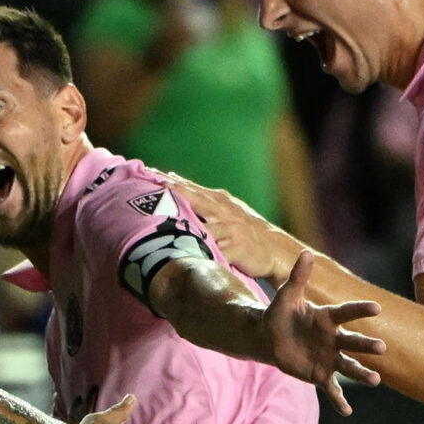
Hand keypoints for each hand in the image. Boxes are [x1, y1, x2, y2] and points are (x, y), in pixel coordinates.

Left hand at [164, 174, 302, 282]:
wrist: (274, 248)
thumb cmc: (242, 229)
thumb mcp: (225, 209)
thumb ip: (200, 198)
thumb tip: (170, 181)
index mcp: (218, 201)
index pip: (190, 188)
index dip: (170, 181)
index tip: (148, 173)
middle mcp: (224, 211)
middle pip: (196, 199)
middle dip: (177, 191)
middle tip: (157, 184)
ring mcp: (231, 229)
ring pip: (206, 224)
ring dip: (188, 221)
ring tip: (167, 218)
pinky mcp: (237, 249)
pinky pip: (218, 250)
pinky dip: (204, 250)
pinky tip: (189, 251)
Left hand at [263, 250, 383, 414]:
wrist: (270, 338)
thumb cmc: (280, 314)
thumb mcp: (286, 296)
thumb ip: (298, 277)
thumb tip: (306, 253)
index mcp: (327, 319)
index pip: (346, 313)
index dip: (360, 310)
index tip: (377, 307)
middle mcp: (334, 339)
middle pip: (353, 343)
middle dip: (367, 346)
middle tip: (382, 348)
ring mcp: (329, 358)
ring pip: (349, 367)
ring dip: (362, 373)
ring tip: (376, 381)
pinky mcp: (320, 375)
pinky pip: (332, 389)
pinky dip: (339, 401)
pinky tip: (347, 412)